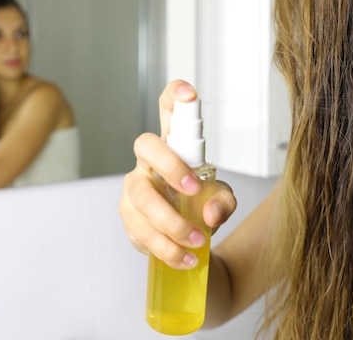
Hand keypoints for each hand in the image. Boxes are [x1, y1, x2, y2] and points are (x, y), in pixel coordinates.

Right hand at [119, 80, 236, 269]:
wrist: (187, 241)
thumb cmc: (199, 206)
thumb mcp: (221, 200)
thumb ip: (223, 201)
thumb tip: (209, 214)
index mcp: (172, 147)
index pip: (167, 111)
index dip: (174, 96)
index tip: (191, 95)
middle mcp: (148, 162)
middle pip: (145, 147)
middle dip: (169, 166)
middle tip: (195, 190)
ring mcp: (133, 189)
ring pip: (141, 196)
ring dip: (171, 221)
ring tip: (198, 240)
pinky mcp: (128, 218)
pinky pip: (140, 231)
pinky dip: (165, 248)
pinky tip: (184, 257)